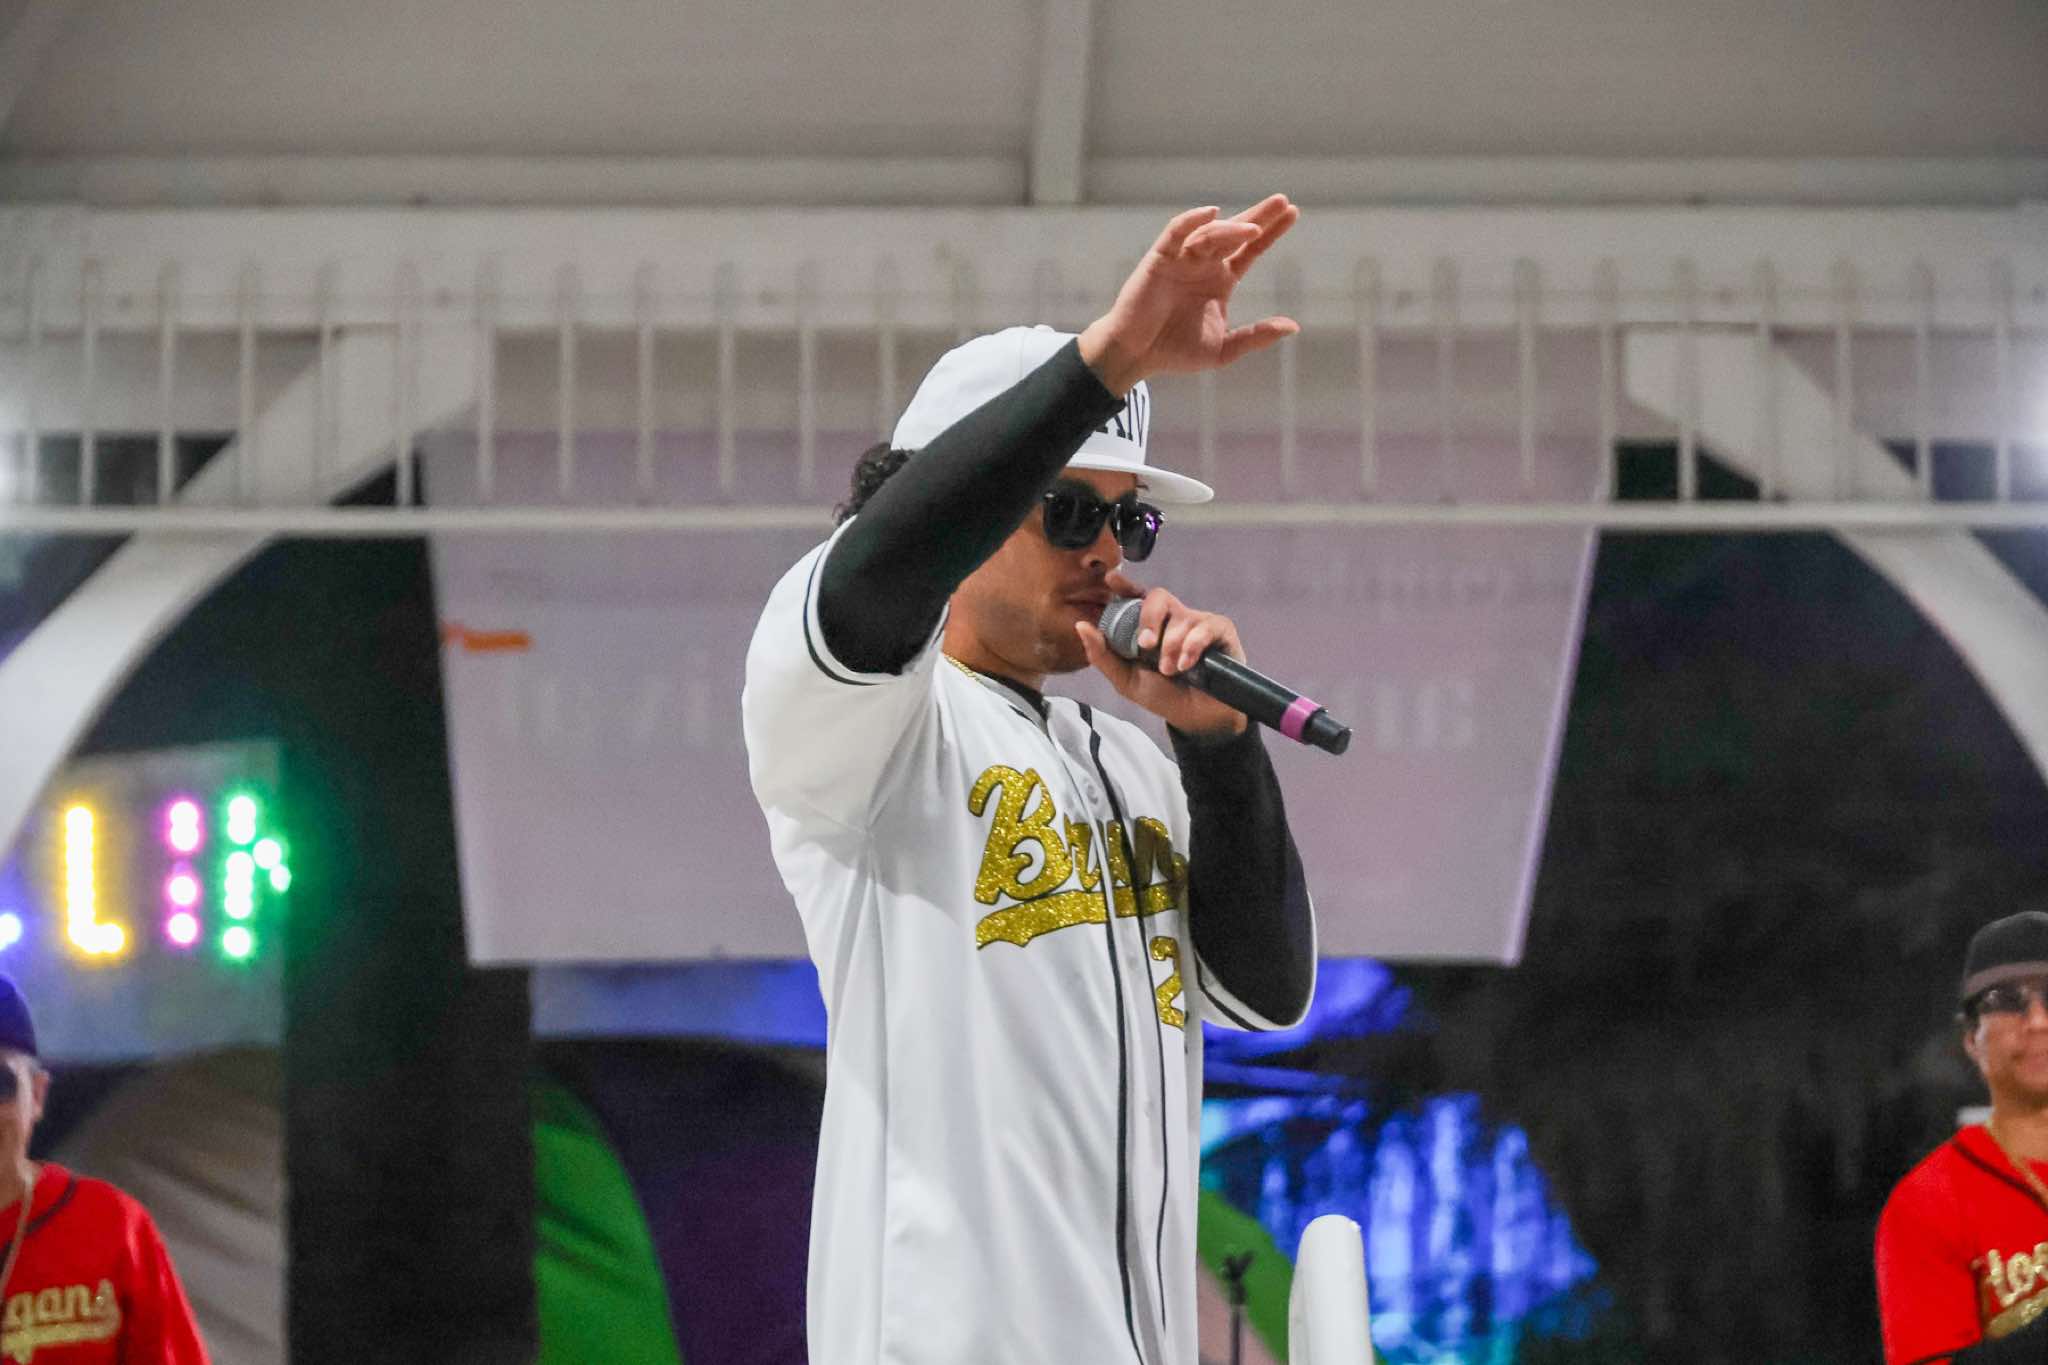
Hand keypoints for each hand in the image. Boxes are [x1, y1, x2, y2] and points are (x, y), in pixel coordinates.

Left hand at [1073, 570, 1248, 738]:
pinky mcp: (1220, 630)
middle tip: (1145, 645)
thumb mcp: (1126, 679)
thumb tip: (1080, 626)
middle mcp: (1173, 619)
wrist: (1197, 719)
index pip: (1135, 597)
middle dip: (1148, 619)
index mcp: (1149, 626)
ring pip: (1180, 617)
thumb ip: (1103, 655)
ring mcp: (1197, 622)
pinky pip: (1205, 627)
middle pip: (1158, 596)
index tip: (1111, 579)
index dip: (1125, 585)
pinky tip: (1186, 664)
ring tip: (1170, 671)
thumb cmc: (1163, 696)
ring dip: (1170, 646)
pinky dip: (1192, 646)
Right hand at [1077, 195, 1300, 394]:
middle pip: (1235, 233)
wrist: (1137, 356)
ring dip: (1232, 228)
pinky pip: (1176, 233)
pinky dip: (1191, 221)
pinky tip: (1211, 213)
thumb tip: (1293, 327)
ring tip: (1254, 229)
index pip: (1250, 250)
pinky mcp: (1159, 259)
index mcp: (1221, 280)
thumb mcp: (1224, 349)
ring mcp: (1182, 259)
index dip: (1271, 232)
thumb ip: (1256, 336)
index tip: (1293, 213)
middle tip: (1282, 201)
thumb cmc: (1175, 352)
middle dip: (1259, 216)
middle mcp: (1204, 265)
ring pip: (1211, 234)